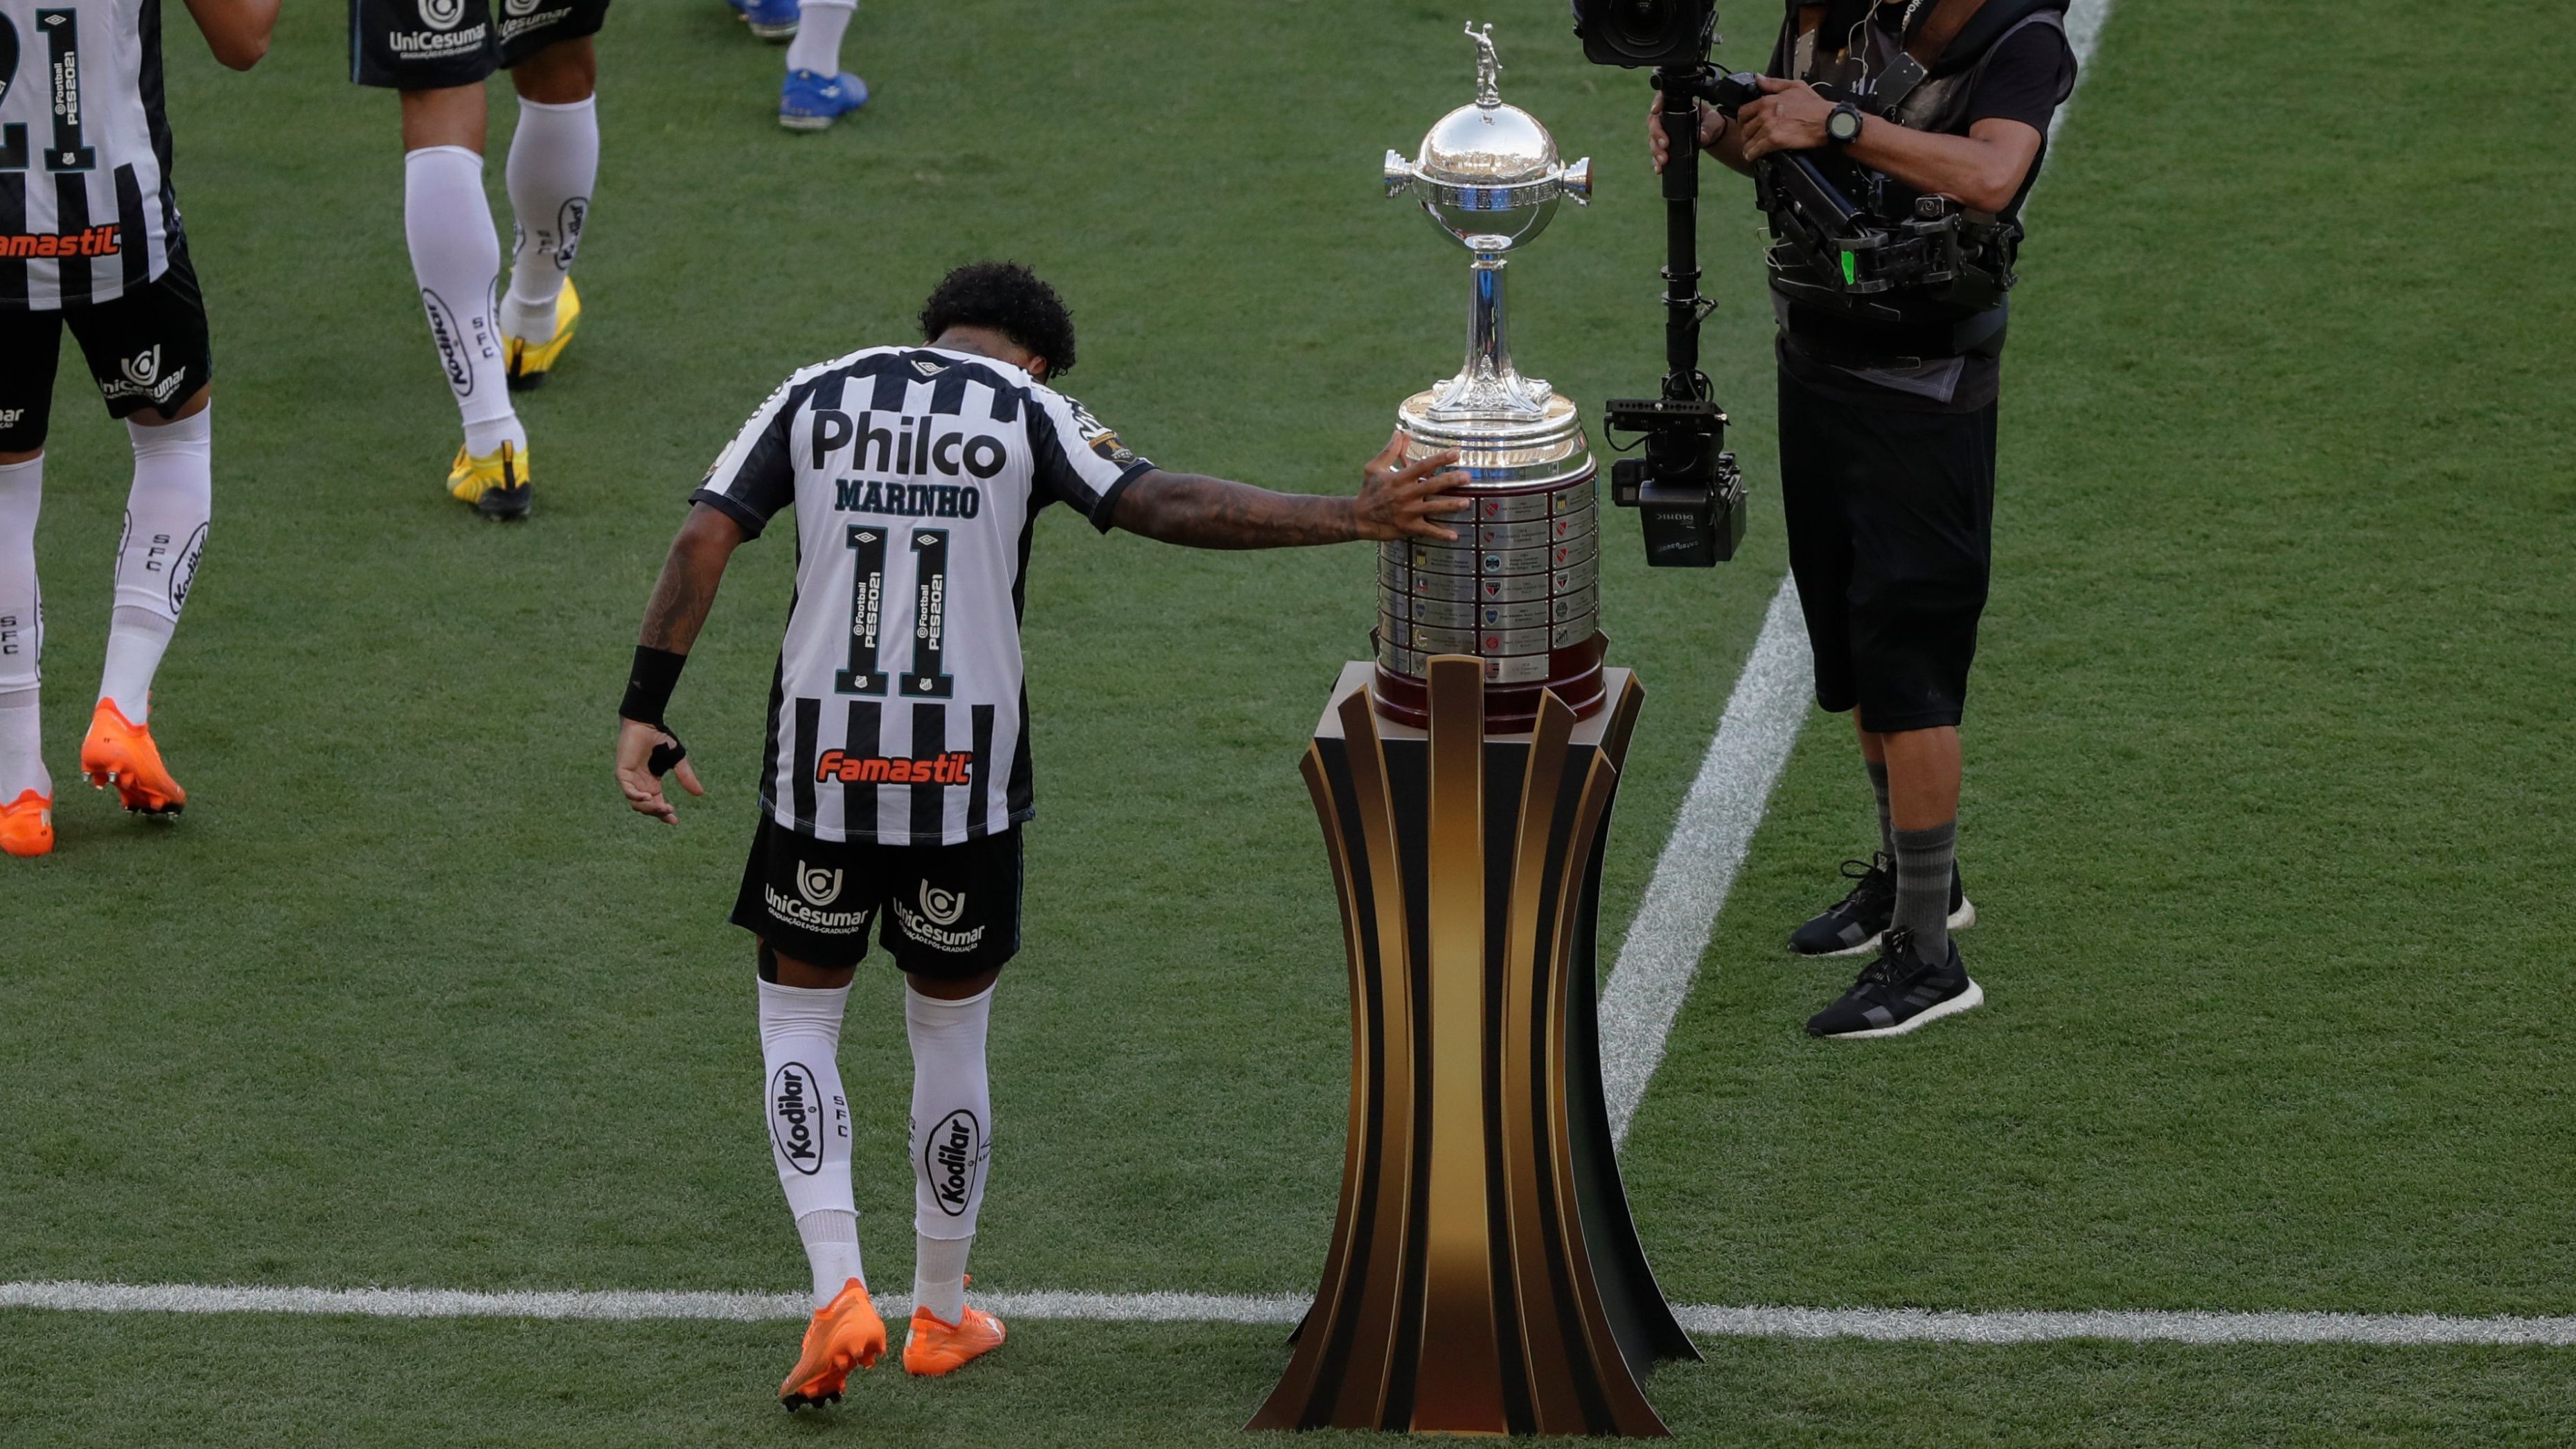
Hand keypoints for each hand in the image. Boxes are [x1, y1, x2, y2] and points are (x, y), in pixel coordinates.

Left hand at [616, 716, 703, 823]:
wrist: (647, 724)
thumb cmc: (661, 739)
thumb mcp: (678, 760)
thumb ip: (686, 777)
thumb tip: (700, 794)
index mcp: (652, 783)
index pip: (657, 804)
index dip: (665, 814)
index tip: (675, 821)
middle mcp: (640, 784)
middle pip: (647, 807)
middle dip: (658, 812)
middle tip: (670, 811)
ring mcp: (630, 779)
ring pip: (636, 802)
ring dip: (649, 807)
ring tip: (661, 806)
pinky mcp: (623, 772)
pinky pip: (627, 790)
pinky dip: (636, 796)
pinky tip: (648, 797)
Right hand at [1353, 431, 1470, 541]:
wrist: (1358, 518)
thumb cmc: (1368, 491)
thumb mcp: (1374, 468)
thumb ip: (1389, 450)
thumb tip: (1399, 432)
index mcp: (1399, 478)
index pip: (1422, 466)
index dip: (1439, 459)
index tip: (1456, 453)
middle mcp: (1405, 495)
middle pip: (1431, 486)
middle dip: (1450, 481)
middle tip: (1467, 477)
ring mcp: (1407, 512)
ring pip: (1433, 508)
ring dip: (1450, 506)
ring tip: (1467, 503)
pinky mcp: (1408, 527)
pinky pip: (1427, 531)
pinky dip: (1440, 534)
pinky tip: (1454, 536)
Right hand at [1647, 90, 1725, 174]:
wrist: (1711, 134)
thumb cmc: (1710, 123)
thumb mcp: (1712, 123)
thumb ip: (1707, 128)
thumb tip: (1702, 137)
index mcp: (1675, 105)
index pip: (1661, 99)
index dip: (1656, 103)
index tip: (1655, 110)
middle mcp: (1665, 117)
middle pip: (1653, 123)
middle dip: (1657, 135)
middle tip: (1665, 144)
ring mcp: (1662, 132)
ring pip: (1652, 140)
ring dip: (1656, 151)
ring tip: (1664, 160)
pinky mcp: (1663, 146)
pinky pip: (1655, 154)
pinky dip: (1656, 162)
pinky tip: (1659, 169)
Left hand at [1736, 76, 1833, 160]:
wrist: (1827, 121)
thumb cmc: (1814, 105)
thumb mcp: (1795, 86)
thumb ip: (1774, 83)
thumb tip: (1758, 78)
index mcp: (1767, 100)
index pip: (1743, 112)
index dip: (1744, 120)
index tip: (1747, 125)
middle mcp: (1765, 113)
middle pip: (1744, 128)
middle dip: (1746, 135)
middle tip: (1751, 139)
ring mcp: (1768, 127)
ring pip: (1748, 140)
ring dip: (1748, 146)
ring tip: (1752, 149)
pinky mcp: (1774, 140)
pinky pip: (1755, 150)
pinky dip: (1752, 155)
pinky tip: (1754, 156)